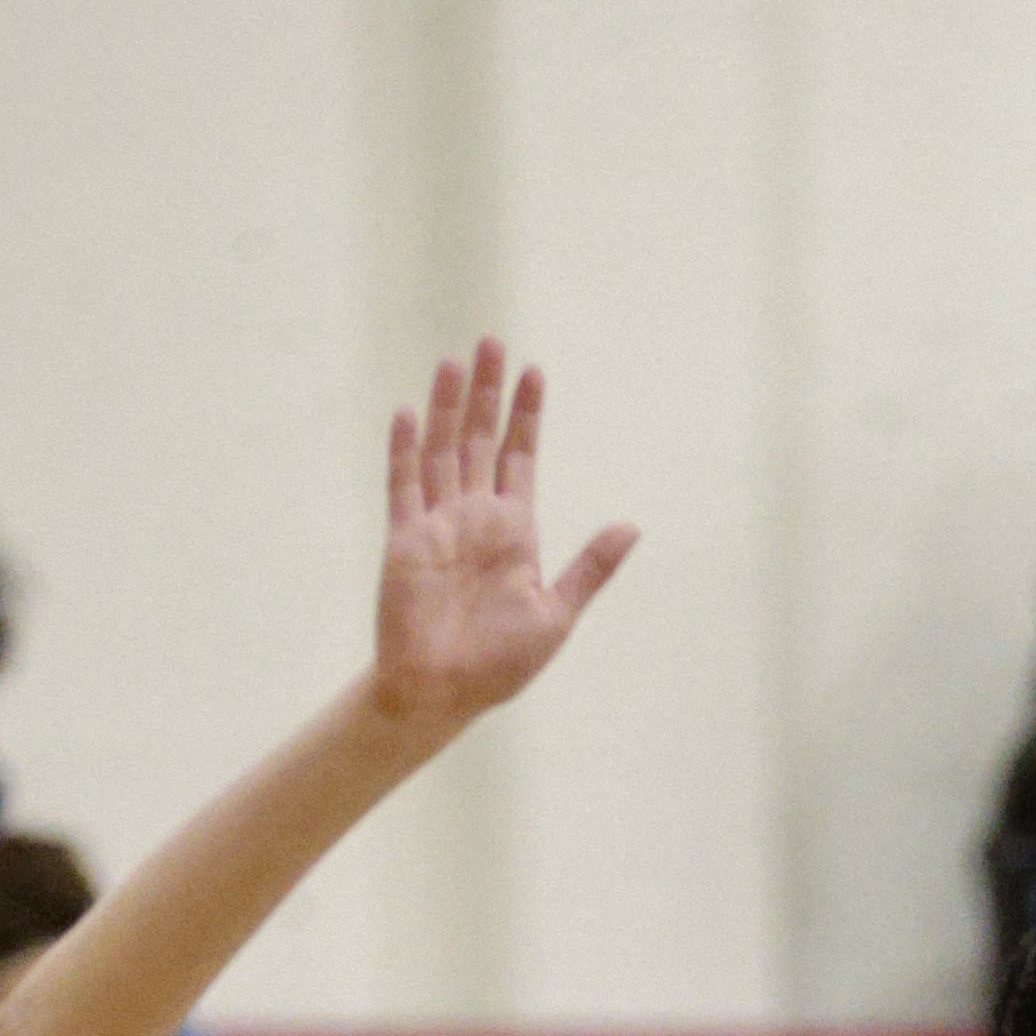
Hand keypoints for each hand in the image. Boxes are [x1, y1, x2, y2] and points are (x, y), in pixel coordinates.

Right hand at [368, 342, 638, 740]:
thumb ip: (590, 566)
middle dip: (486, 392)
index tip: (534, 371)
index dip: (525, 416)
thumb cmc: (500, 663)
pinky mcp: (405, 540)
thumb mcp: (557, 613)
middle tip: (492, 341)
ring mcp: (437, 524)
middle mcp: (474, 518)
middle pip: (478, 439)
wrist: (446, 693)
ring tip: (454, 361)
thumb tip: (632, 526)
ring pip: (441, 450)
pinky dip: (405, 450)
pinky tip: (409, 412)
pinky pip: (403, 486)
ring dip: (446, 406)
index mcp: (513, 532)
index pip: (519, 458)